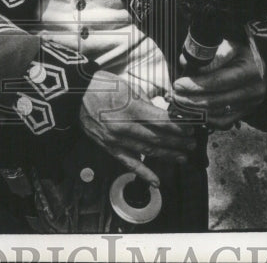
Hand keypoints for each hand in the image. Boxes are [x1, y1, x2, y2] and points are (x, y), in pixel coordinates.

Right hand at [79, 71, 195, 187]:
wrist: (74, 94)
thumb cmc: (101, 85)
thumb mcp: (127, 87)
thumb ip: (145, 103)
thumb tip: (162, 113)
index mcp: (130, 109)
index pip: (161, 122)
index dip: (178, 127)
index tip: (190, 128)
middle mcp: (124, 128)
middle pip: (158, 138)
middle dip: (178, 142)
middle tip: (192, 144)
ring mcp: (116, 140)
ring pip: (148, 152)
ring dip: (168, 155)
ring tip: (183, 157)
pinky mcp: (108, 148)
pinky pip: (128, 163)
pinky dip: (143, 173)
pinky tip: (156, 181)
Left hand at [171, 37, 266, 129]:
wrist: (262, 65)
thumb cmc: (241, 52)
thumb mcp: (228, 46)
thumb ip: (207, 55)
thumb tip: (184, 62)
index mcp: (250, 69)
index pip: (218, 81)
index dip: (195, 84)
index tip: (178, 84)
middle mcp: (254, 89)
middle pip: (216, 99)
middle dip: (191, 99)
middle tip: (175, 96)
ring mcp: (252, 103)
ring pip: (218, 112)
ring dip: (195, 110)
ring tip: (179, 103)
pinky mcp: (247, 112)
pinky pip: (224, 121)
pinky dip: (207, 119)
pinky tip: (194, 112)